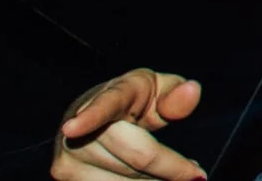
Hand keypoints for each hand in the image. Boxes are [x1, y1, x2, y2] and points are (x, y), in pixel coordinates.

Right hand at [54, 71, 204, 179]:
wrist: (92, 116)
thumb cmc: (135, 101)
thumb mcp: (159, 90)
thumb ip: (176, 95)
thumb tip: (191, 90)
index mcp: (111, 95)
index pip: (103, 106)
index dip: (89, 117)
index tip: (73, 128)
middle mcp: (79, 127)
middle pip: (137, 157)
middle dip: (172, 170)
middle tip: (196, 175)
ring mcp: (68, 156)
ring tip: (174, 174)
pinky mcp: (65, 178)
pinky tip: (154, 180)